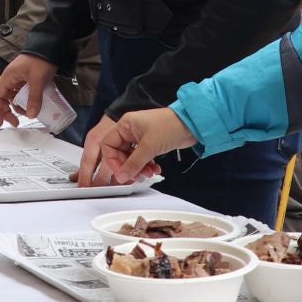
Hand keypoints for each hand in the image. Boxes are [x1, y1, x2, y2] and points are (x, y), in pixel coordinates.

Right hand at [0, 53, 55, 127]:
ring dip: (18, 107)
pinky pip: (21, 94)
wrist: (49, 47)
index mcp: (8, 78)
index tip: (0, 123)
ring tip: (28, 113)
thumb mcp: (37, 80)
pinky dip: (25, 101)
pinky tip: (32, 105)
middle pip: (3, 99)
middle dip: (7, 112)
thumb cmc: (40, 59)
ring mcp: (18, 79)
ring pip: (13, 97)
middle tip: (15, 122)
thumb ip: (34, 98)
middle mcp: (10, 79)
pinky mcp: (26, 80)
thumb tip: (32, 115)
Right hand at [79, 107, 194, 186]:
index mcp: (125, 125)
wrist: (192, 124)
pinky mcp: (150, 144)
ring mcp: (140, 137)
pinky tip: (155, 170)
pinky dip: (147, 166)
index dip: (113, 161)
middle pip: (120, 154)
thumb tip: (122, 177)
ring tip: (149, 174)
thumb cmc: (170, 126)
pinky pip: (142, 159)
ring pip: (132, 158)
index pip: (108, 145)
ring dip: (139, 169)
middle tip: (138, 176)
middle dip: (129, 167)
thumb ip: (133, 163)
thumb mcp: (149, 147)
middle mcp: (130, 130)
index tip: (123, 173)